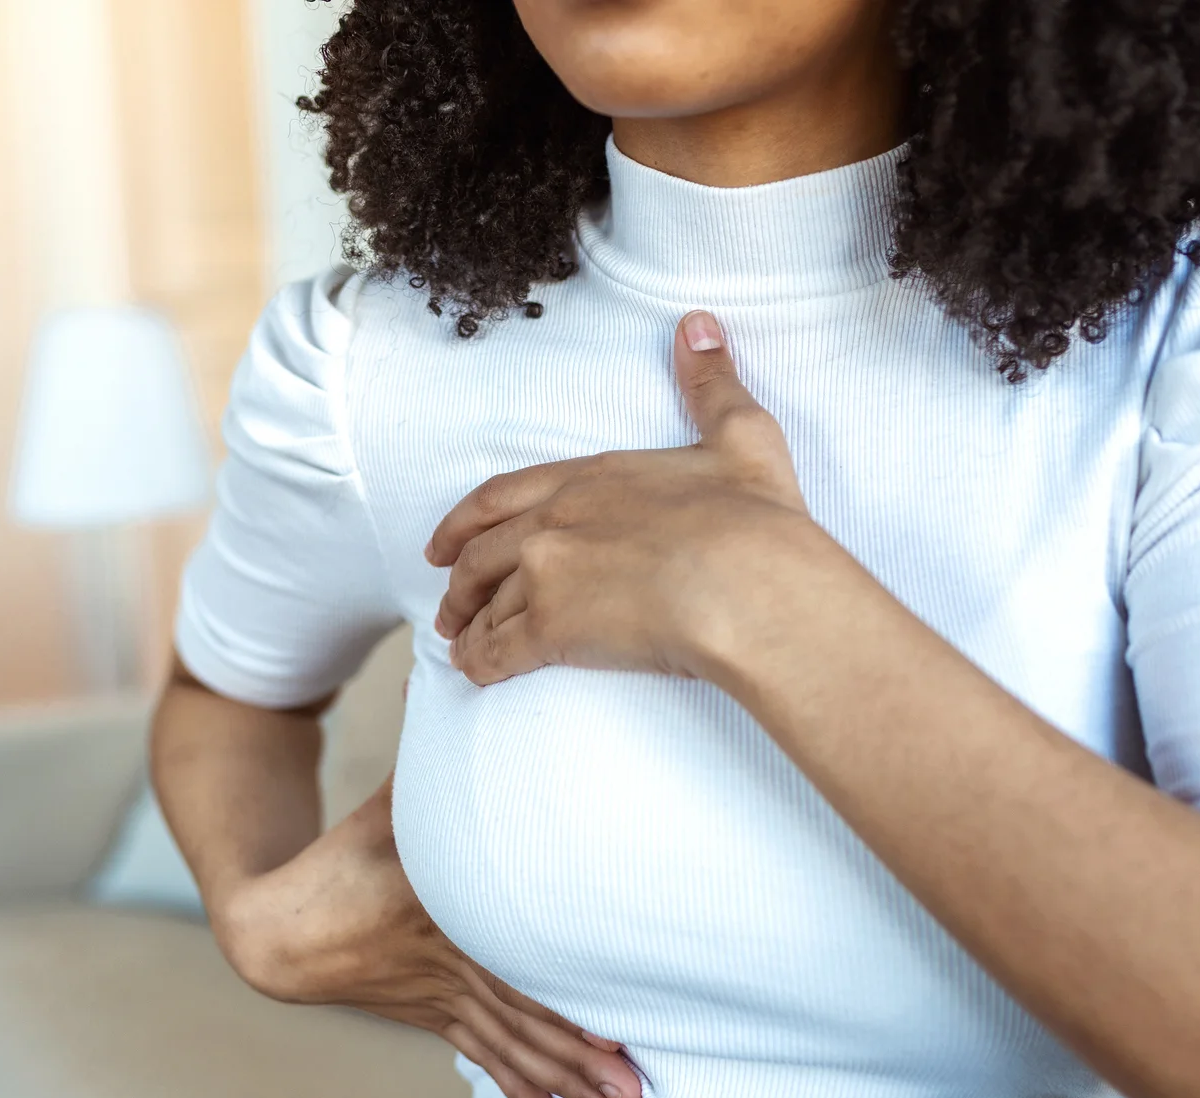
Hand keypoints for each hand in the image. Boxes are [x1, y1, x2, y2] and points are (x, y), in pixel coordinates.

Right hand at [214, 773, 643, 1097]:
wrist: (279, 924)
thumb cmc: (348, 850)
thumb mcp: (394, 796)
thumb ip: (435, 742)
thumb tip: (460, 671)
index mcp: (444, 913)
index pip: (514, 963)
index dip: (565, 1001)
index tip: (619, 1028)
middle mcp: (450, 966)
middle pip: (526, 1020)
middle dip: (583, 1057)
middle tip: (636, 1091)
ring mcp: (443, 1000)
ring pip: (513, 1049)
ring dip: (566, 1081)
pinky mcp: (435, 1018)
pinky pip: (485, 1058)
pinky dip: (520, 1091)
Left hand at [426, 309, 831, 685]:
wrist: (752, 586)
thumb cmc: (754, 520)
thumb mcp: (741, 437)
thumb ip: (711, 383)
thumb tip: (698, 324)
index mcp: (593, 477)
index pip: (505, 496)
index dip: (467, 520)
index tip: (445, 541)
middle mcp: (556, 521)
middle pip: (482, 554)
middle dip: (459, 581)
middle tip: (447, 604)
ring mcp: (547, 574)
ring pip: (487, 604)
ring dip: (467, 625)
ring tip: (459, 643)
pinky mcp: (552, 629)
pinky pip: (498, 648)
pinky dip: (479, 660)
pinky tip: (474, 671)